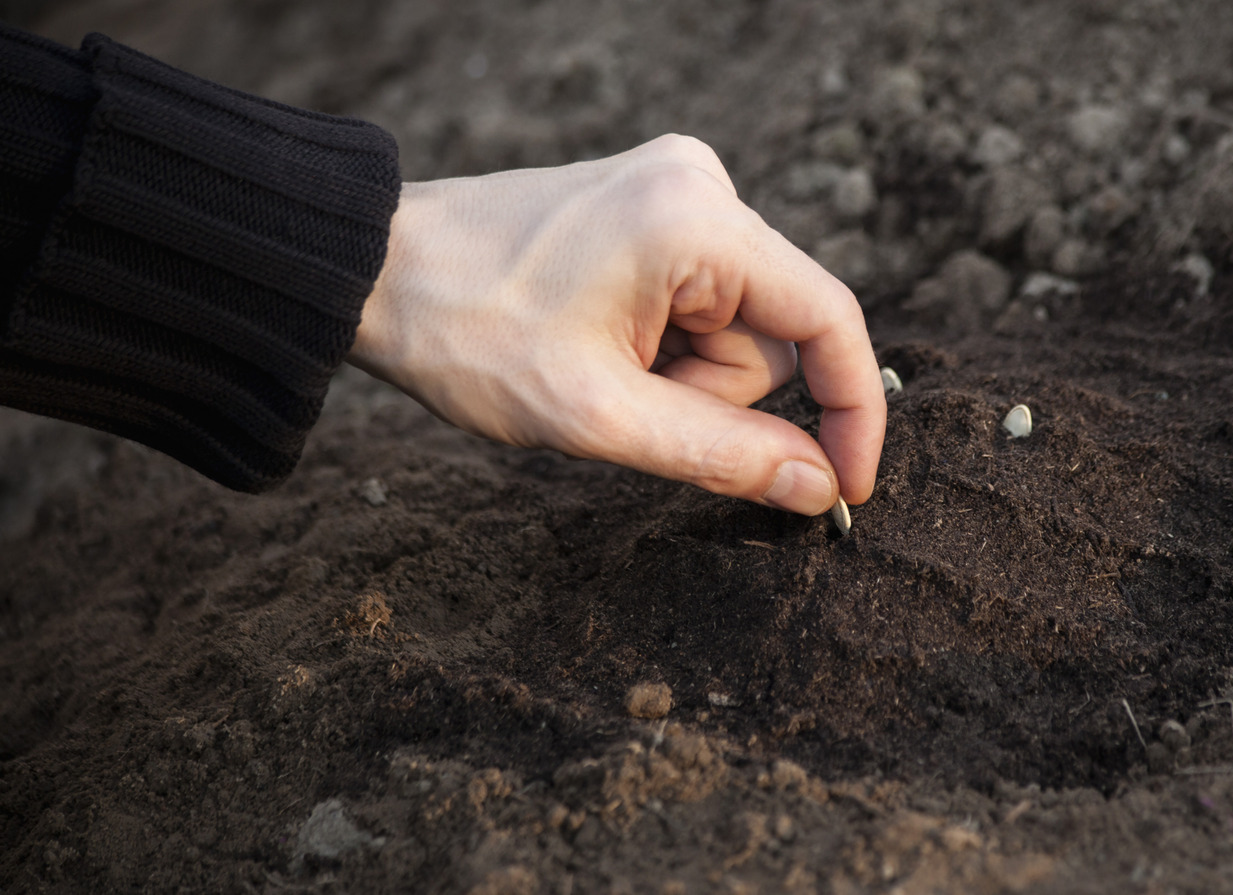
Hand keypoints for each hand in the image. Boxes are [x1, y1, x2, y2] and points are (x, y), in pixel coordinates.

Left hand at [347, 135, 885, 514]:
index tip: (843, 489)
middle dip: (713, 392)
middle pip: (774, 332)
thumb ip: (722, 456)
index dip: (851, 411)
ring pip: (737, 324)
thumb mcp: (599, 416)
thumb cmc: (468, 334)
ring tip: (598, 367)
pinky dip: (668, 343)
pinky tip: (601, 341)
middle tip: (624, 399)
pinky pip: (704, 298)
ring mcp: (677, 186)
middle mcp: (702, 184)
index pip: (829, 318)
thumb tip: (817, 489)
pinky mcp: (654, 203)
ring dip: (684, 372)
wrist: (375, 268)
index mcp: (697, 221)